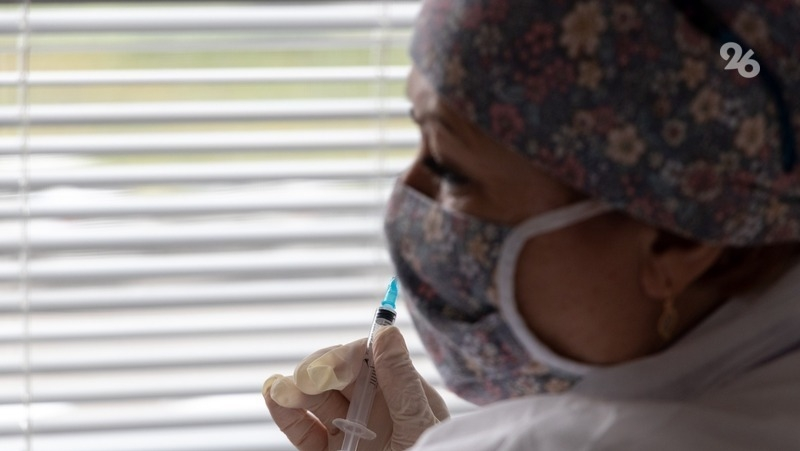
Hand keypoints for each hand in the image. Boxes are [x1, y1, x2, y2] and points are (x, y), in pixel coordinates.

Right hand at [263, 326, 448, 449]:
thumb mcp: (418, 421)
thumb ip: (400, 380)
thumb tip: (386, 330)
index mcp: (401, 390)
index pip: (369, 357)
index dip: (349, 355)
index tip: (340, 364)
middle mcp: (372, 404)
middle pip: (336, 374)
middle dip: (319, 370)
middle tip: (310, 380)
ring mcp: (347, 427)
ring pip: (314, 398)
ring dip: (296, 387)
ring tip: (285, 390)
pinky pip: (302, 429)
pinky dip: (285, 412)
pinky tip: (273, 395)